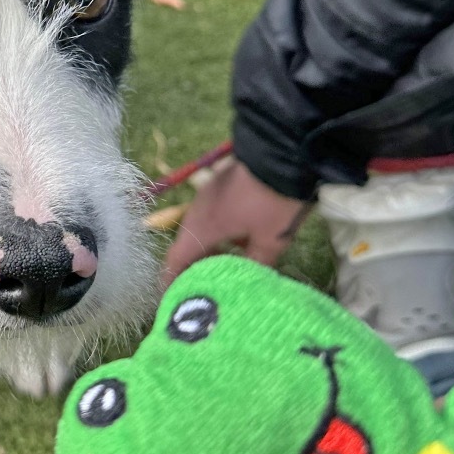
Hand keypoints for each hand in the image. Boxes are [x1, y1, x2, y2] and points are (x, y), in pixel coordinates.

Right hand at [161, 157, 308, 286]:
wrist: (283, 153)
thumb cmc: (272, 202)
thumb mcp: (270, 240)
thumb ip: (257, 265)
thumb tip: (249, 282)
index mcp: (203, 228)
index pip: (176, 260)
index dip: (170, 281)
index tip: (170, 300)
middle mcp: (198, 212)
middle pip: (187, 245)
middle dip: (192, 268)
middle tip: (202, 288)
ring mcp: (207, 196)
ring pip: (200, 230)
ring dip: (208, 250)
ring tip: (224, 268)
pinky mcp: (220, 187)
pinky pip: (211, 217)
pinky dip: (217, 234)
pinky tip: (240, 241)